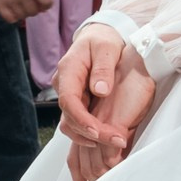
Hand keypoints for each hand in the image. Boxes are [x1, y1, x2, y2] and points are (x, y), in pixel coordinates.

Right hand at [0, 0, 53, 23]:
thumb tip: (43, 11)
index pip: (47, 2)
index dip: (47, 4)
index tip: (43, 1)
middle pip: (34, 12)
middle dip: (35, 8)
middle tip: (29, 2)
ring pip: (22, 16)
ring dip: (24, 13)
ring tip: (22, 5)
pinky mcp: (0, 2)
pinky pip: (10, 18)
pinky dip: (14, 17)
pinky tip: (14, 10)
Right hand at [56, 26, 156, 180]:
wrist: (101, 37)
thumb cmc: (104, 40)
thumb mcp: (107, 48)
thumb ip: (103, 68)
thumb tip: (99, 91)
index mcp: (68, 71)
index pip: (68, 101)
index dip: (81, 119)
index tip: (97, 131)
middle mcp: (64, 86)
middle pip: (69, 117)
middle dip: (90, 133)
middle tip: (116, 141)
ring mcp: (70, 95)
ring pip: (71, 124)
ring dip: (90, 137)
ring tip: (115, 143)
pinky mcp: (78, 102)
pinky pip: (79, 122)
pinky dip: (91, 133)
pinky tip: (109, 139)